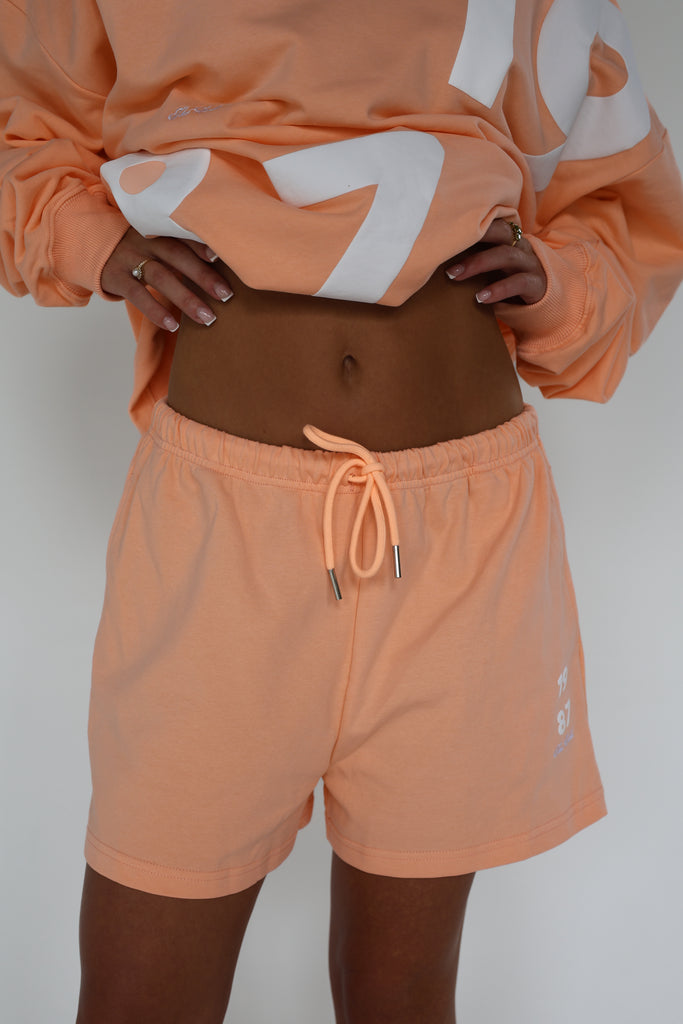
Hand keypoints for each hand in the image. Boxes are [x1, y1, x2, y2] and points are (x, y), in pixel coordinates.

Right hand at [100, 227, 233, 331]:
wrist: (88, 245)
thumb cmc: (134, 248)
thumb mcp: (152, 239)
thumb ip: (177, 246)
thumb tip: (217, 265)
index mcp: (158, 229)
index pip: (183, 235)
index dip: (202, 244)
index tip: (222, 257)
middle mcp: (145, 240)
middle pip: (177, 256)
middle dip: (203, 276)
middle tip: (226, 295)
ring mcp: (129, 257)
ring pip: (161, 277)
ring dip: (186, 298)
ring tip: (207, 318)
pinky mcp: (116, 277)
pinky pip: (138, 295)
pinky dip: (156, 311)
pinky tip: (173, 326)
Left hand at [445, 218, 546, 305]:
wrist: (543, 305)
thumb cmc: (508, 282)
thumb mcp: (492, 267)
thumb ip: (474, 257)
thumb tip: (436, 256)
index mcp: (510, 238)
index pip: (491, 221)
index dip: (471, 220)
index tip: (444, 224)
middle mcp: (521, 245)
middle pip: (500, 231)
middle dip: (472, 237)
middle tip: (443, 250)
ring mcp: (530, 263)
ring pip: (506, 255)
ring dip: (478, 264)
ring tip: (454, 275)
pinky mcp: (536, 283)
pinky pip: (518, 282)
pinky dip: (498, 289)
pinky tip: (480, 298)